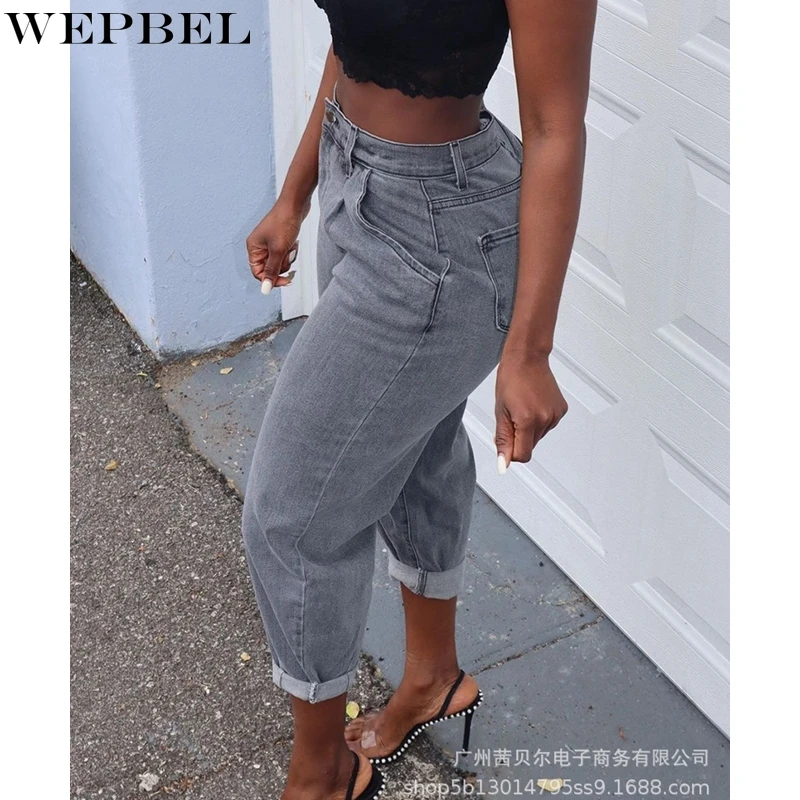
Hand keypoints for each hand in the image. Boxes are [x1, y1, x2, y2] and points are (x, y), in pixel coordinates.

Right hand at [246, 196, 310, 293]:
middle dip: (281, 265)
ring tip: (290, 246)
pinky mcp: (279, 240)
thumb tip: (265, 288)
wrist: (295, 205)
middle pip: (270, 269)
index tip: (285, 281)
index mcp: (253, 248)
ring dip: (287, 258)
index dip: (271, 279)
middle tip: (287, 256)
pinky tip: (293, 242)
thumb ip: (272, 271)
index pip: (258, 273)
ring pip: (279, 262)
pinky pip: (284, 254)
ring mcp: (269, 243)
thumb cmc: (284, 223)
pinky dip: (290, 251)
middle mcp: (259, 246)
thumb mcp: (278, 251)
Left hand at [494, 349, 567, 472]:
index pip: (522, 455)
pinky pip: (547, 426)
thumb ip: (503, 441)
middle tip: (510, 418)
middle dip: (518, 438)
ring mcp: (555, 415)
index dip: (511, 453)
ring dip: (528, 429)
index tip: (505, 445)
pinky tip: (533, 404)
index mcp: (528, 420)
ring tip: (522, 407)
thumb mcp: (500, 412)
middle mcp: (545, 419)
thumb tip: (503, 464)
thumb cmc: (511, 379)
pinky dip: (539, 420)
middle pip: (530, 447)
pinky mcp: (561, 410)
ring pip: (538, 437)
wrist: (527, 358)